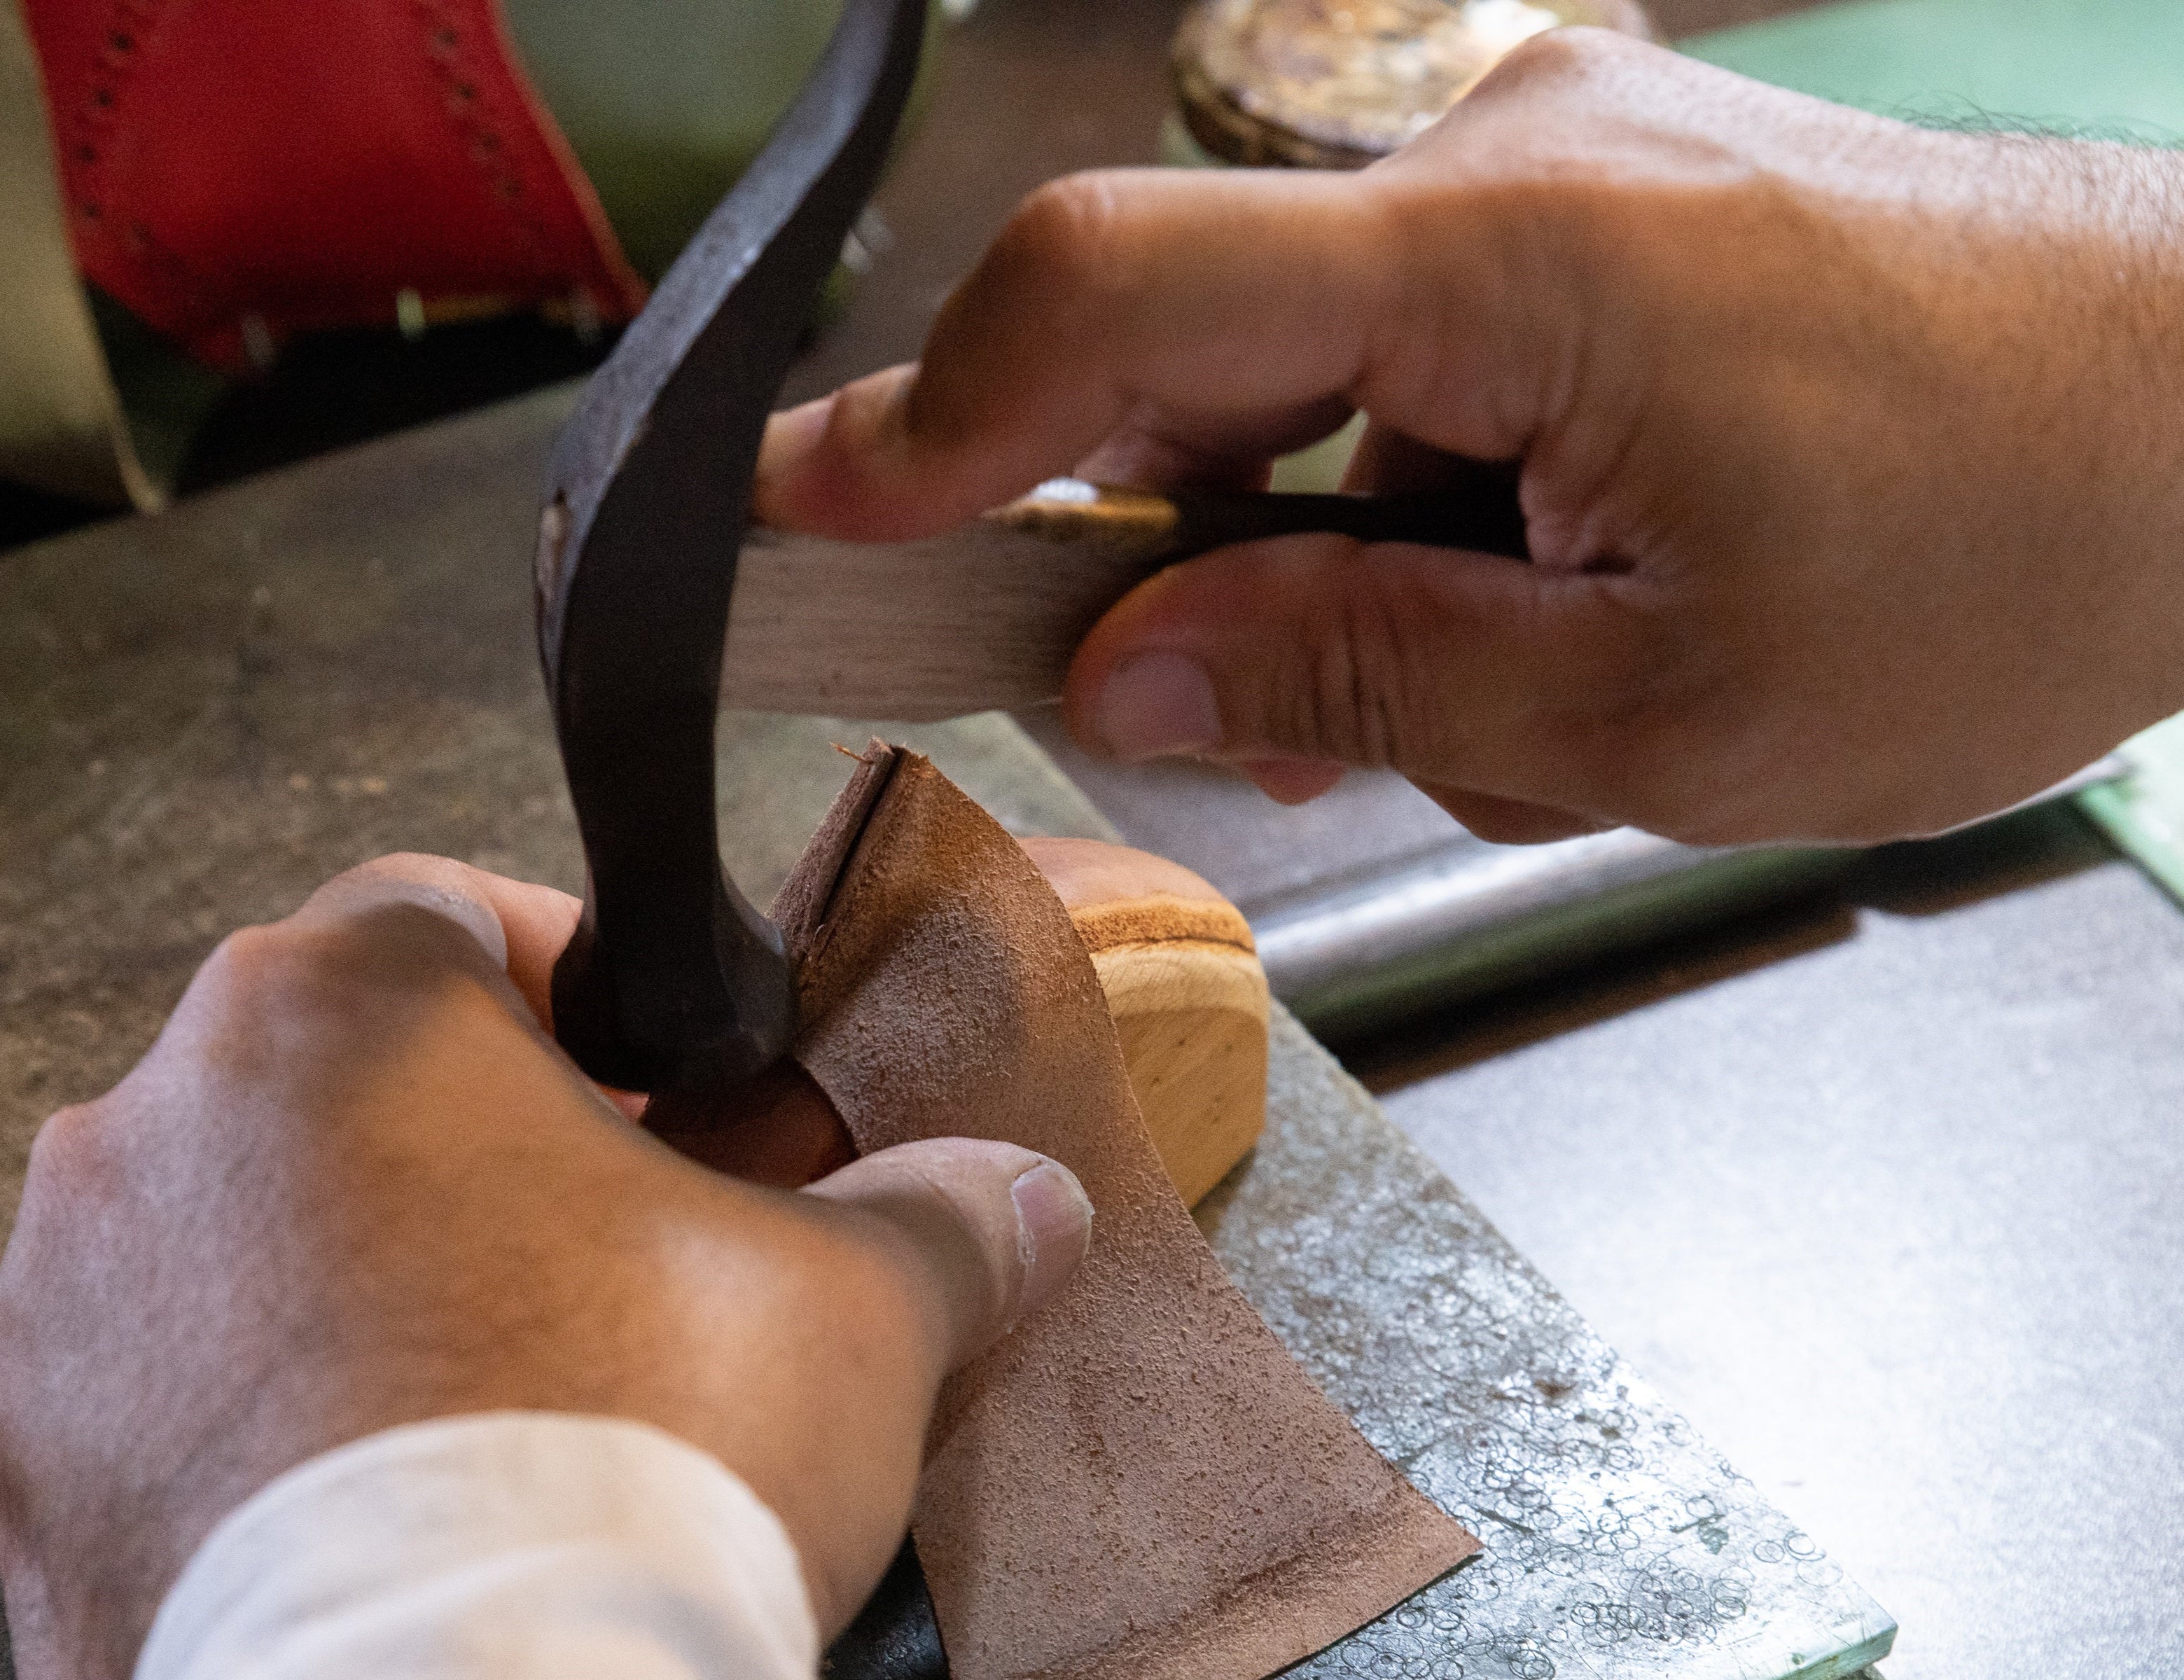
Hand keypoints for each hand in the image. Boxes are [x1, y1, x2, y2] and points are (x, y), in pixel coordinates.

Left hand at [0, 855, 1093, 1679]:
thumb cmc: (638, 1463)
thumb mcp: (853, 1317)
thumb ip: (935, 1221)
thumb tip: (1021, 1201)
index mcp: (339, 1006)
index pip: (458, 915)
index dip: (580, 994)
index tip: (655, 1092)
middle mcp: (155, 1117)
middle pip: (336, 1084)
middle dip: (464, 1157)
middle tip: (592, 1269)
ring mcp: (63, 1303)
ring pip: (230, 1242)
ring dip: (340, 1292)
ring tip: (474, 1414)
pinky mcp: (23, 1476)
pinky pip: (150, 1405)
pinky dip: (242, 1436)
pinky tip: (360, 1513)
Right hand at [758, 30, 2183, 844]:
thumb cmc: (2019, 549)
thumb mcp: (1663, 709)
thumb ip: (1356, 672)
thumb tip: (1121, 667)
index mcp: (1514, 261)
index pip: (1117, 289)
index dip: (928, 413)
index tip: (808, 519)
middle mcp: (1509, 162)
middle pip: (1194, 351)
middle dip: (1181, 553)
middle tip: (1232, 715)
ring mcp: (1556, 170)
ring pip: (1310, 387)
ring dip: (1342, 554)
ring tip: (1514, 678)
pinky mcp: (1597, 208)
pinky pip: (1414, 361)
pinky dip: (1424, 500)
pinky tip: (1544, 600)